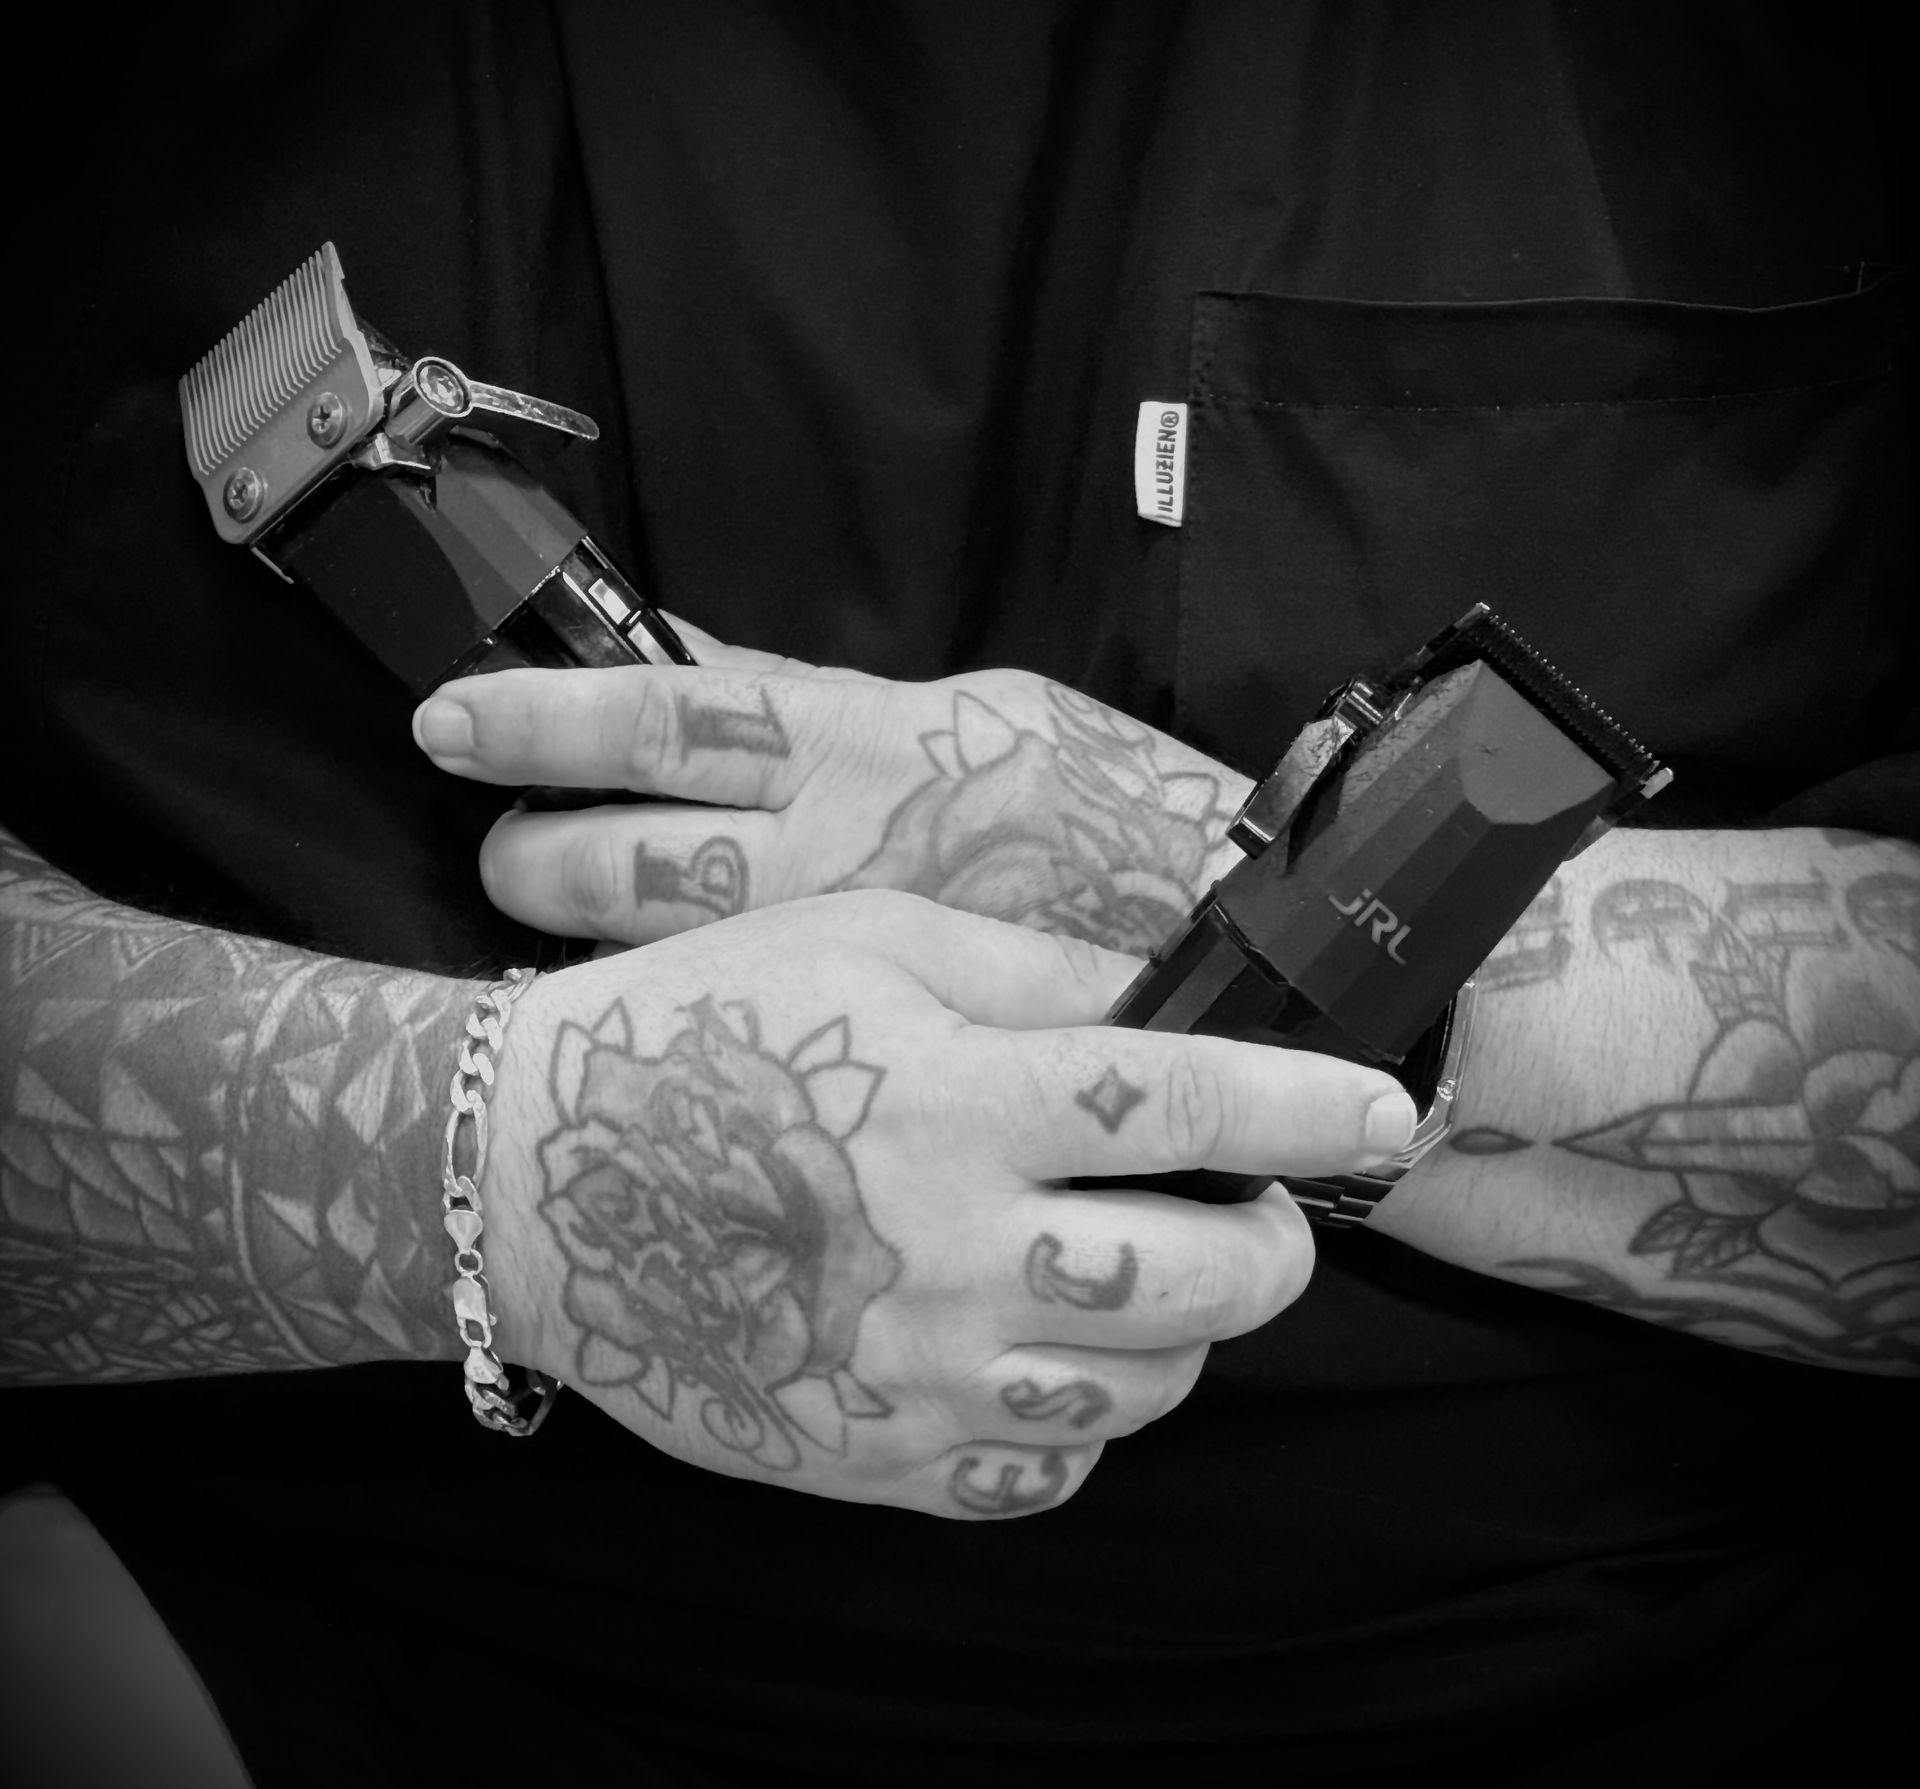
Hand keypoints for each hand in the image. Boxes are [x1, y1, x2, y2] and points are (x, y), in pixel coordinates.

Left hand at [411, 625, 1253, 952]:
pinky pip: (740, 1017)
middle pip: (628, 859)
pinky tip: (654, 1012)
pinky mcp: (882, 1038)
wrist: (1248, 938)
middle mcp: (849, 851)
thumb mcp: (982, 716)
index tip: (452, 718)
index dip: (546, 716)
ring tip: (552, 925)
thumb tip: (690, 672)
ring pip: (660, 952)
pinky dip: (677, 1003)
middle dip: (536, 855)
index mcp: (874, 740)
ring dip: (582, 937)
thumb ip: (828, 710)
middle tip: (507, 854)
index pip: (670, 714)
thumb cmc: (1119, 813)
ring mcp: (855, 961)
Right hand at [479, 891, 1415, 1515]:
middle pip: (1204, 1280)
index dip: (1311, 1104)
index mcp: (955, 1103)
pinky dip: (1082, 1417)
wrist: (527, 1181)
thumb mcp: (861, 947)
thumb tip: (1170, 995)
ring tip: (1143, 1264)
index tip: (1390, 1110)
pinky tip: (1044, 1344)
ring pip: (1143, 1389)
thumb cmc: (694, 1034)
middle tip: (1256, 1203)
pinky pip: (1045, 1474)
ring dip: (1187, 1326)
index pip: (1182, 1104)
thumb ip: (1030, 966)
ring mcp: (916, 1377)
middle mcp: (953, 1255)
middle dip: (1276, 1242)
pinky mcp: (874, 1460)